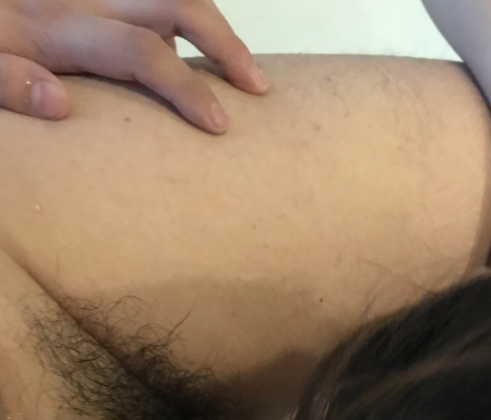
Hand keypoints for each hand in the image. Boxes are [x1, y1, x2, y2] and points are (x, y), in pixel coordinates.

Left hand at [0, 0, 269, 132]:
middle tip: (257, 87)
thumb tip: (58, 103)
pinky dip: (183, 18)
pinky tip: (200, 50)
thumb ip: (8, 83)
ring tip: (240, 70)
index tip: (219, 125)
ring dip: (212, 26)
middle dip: (224, 43)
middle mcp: (84, 0)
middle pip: (174, 4)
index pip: (140, 51)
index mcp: (59, 28)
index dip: (186, 87)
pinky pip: (152, 1)